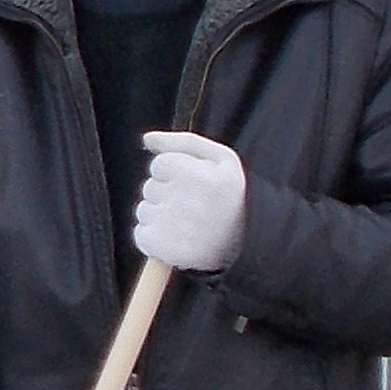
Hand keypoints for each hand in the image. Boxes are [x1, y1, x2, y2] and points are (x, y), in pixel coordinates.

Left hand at [130, 131, 246, 274]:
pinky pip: (141, 235)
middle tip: (194, 206)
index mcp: (200, 177)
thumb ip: (184, 143)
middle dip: (166, 194)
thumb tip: (148, 138)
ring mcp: (173, 229)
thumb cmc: (233, 197)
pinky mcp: (164, 251)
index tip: (193, 185)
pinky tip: (177, 239)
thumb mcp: (222, 160)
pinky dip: (153, 238)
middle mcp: (186, 202)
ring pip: (144, 211)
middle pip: (150, 187)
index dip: (174, 173)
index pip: (159, 164)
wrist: (249, 244)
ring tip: (187, 224)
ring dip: (159, 216)